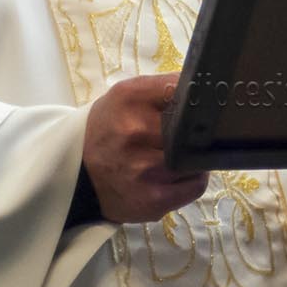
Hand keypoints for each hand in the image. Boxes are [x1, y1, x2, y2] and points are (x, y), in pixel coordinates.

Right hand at [82, 73, 207, 221]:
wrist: (78, 172)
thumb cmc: (111, 128)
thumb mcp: (128, 96)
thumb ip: (165, 88)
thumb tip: (208, 87)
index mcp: (130, 97)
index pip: (185, 91)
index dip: (200, 99)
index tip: (204, 105)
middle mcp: (135, 131)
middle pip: (194, 128)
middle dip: (196, 132)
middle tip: (190, 134)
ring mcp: (144, 168)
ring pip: (198, 159)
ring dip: (195, 157)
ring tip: (179, 156)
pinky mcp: (153, 199)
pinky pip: (196, 185)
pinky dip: (194, 179)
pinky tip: (178, 175)